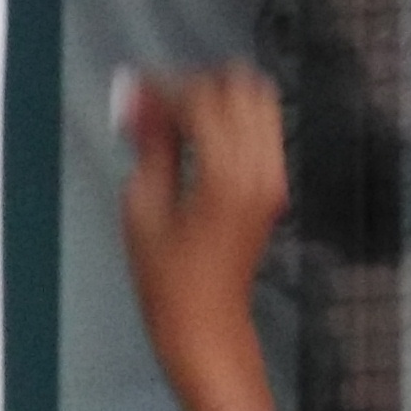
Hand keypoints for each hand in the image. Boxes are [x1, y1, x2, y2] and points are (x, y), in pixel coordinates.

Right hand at [118, 67, 285, 410]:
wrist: (206, 323)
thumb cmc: (169, 280)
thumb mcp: (143, 207)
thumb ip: (150, 144)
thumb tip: (140, 98)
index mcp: (225, 175)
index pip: (201, 99)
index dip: (163, 90)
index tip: (135, 93)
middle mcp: (260, 169)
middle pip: (238, 87)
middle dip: (195, 87)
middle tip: (158, 106)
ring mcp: (274, 176)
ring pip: (258, 101)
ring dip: (218, 100)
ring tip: (179, 121)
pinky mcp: (275, 185)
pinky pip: (263, 129)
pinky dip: (232, 120)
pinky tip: (198, 140)